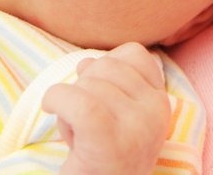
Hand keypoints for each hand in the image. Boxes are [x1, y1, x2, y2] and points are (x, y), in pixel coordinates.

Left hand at [42, 42, 170, 174]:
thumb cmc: (102, 159)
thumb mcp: (117, 114)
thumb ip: (110, 81)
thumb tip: (86, 63)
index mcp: (162, 103)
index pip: (135, 54)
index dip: (106, 65)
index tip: (97, 93)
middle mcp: (156, 112)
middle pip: (106, 64)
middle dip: (84, 84)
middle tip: (83, 120)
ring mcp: (137, 127)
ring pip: (87, 82)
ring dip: (68, 100)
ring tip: (76, 131)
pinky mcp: (109, 140)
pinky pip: (75, 99)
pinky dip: (56, 99)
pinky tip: (50, 109)